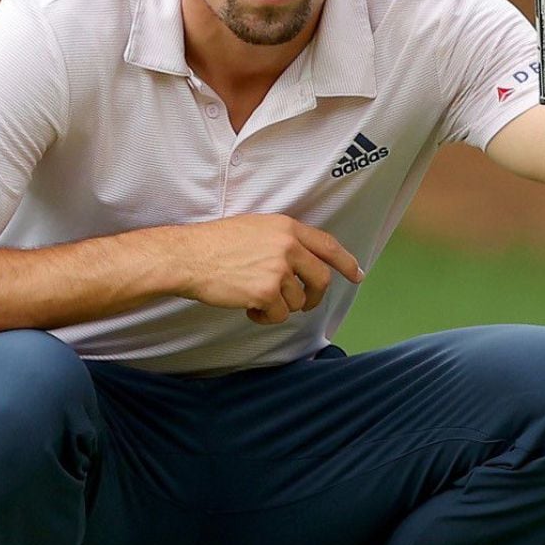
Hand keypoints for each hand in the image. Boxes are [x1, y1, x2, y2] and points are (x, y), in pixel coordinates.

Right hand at [167, 214, 365, 324]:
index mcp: (287, 227)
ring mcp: (278, 269)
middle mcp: (288, 245)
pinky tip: (249, 309)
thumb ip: (283, 241)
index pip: (328, 246)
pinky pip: (280, 314)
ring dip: (281, 306)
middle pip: (321, 279)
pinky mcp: (267, 291)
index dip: (346, 263)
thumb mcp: (255, 229)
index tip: (357, 275)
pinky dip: (266, 317)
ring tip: (256, 299)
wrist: (187, 257)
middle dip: (315, 297)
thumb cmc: (215, 244)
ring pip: (298, 300)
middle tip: (305, 304)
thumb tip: (304, 261)